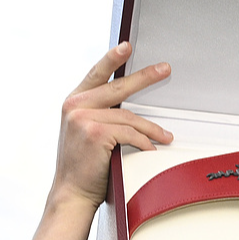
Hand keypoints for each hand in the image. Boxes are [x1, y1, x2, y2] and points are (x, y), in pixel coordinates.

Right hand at [49, 43, 174, 210]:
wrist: (72, 193)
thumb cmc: (84, 167)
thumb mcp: (85, 133)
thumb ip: (100, 116)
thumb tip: (129, 110)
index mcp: (74, 103)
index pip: (96, 74)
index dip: (112, 59)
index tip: (126, 46)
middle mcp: (75, 106)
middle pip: (118, 87)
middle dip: (146, 77)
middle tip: (165, 69)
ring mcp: (84, 117)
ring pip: (130, 117)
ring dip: (152, 130)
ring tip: (166, 137)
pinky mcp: (96, 132)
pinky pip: (131, 134)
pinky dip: (145, 143)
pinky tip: (151, 150)